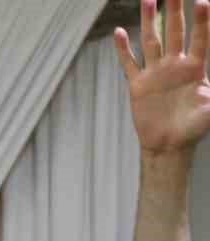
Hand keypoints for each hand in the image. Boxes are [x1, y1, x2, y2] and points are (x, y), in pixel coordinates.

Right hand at [115, 0, 209, 155]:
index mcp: (195, 68)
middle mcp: (174, 65)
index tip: (202, 0)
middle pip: (175, 31)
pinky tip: (118, 32)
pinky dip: (123, 49)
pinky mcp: (138, 85)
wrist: (169, 145)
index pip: (199, 38)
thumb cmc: (194, 128)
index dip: (201, 21)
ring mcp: (155, 73)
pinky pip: (129, 63)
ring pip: (152, 41)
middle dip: (175, 10)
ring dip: (150, 21)